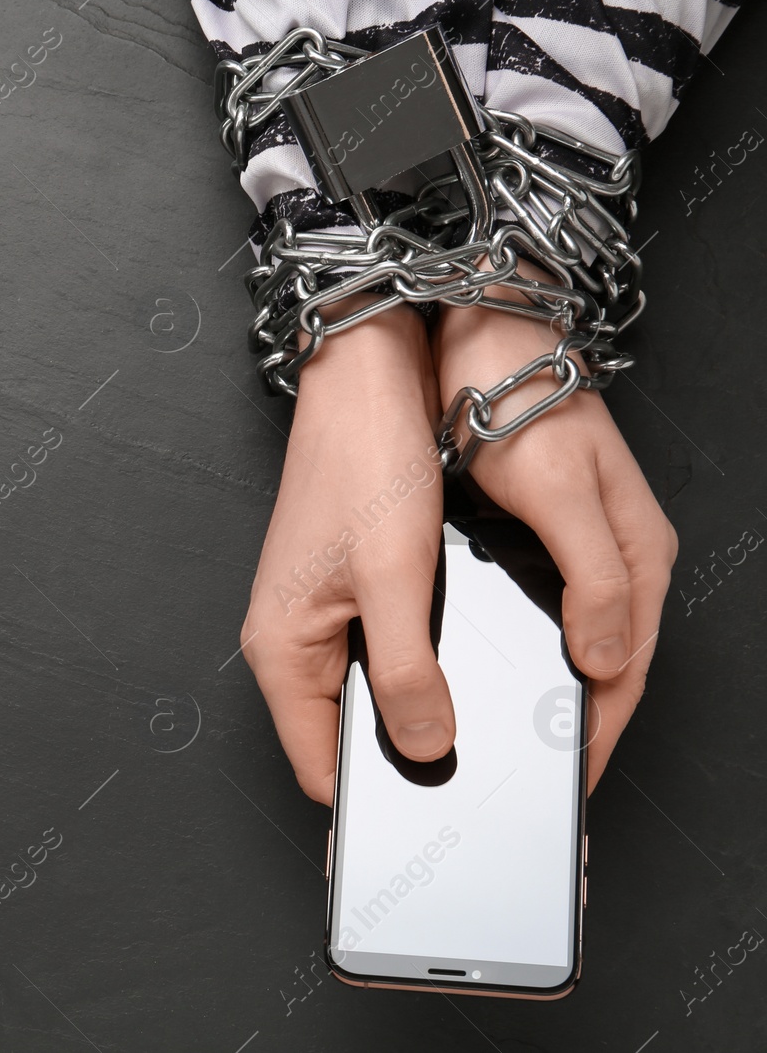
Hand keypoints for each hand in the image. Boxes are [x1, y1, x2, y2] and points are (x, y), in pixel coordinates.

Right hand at [241, 296, 454, 804]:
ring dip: (416, 714)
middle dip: (405, 762)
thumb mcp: (395, 575)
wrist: (363, 383)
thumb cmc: (360, 461)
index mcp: (281, 651)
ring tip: (470, 722)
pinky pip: (381, 663)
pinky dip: (421, 675)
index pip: (323, 771)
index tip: (437, 823)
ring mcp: (316, 622)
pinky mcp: (344, 600)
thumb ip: (408, 670)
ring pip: (368, 702)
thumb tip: (428, 744)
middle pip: (345, 740)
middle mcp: (290, 645)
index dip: (378, 804)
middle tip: (473, 774)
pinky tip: (458, 669)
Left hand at [433, 263, 678, 793]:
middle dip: (565, 729)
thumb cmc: (523, 399)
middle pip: (600, 670)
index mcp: (637, 559)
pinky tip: (483, 673)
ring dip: (542, 696)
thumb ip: (594, 579)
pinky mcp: (547, 537)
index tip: (559, 786)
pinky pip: (542, 617)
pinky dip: (519, 653)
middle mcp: (619, 562)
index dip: (593, 734)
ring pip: (572, 647)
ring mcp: (584, 551)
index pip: (623, 675)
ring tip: (498, 745)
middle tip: (519, 782)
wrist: (487, 334)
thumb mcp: (560, 493)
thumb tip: (608, 660)